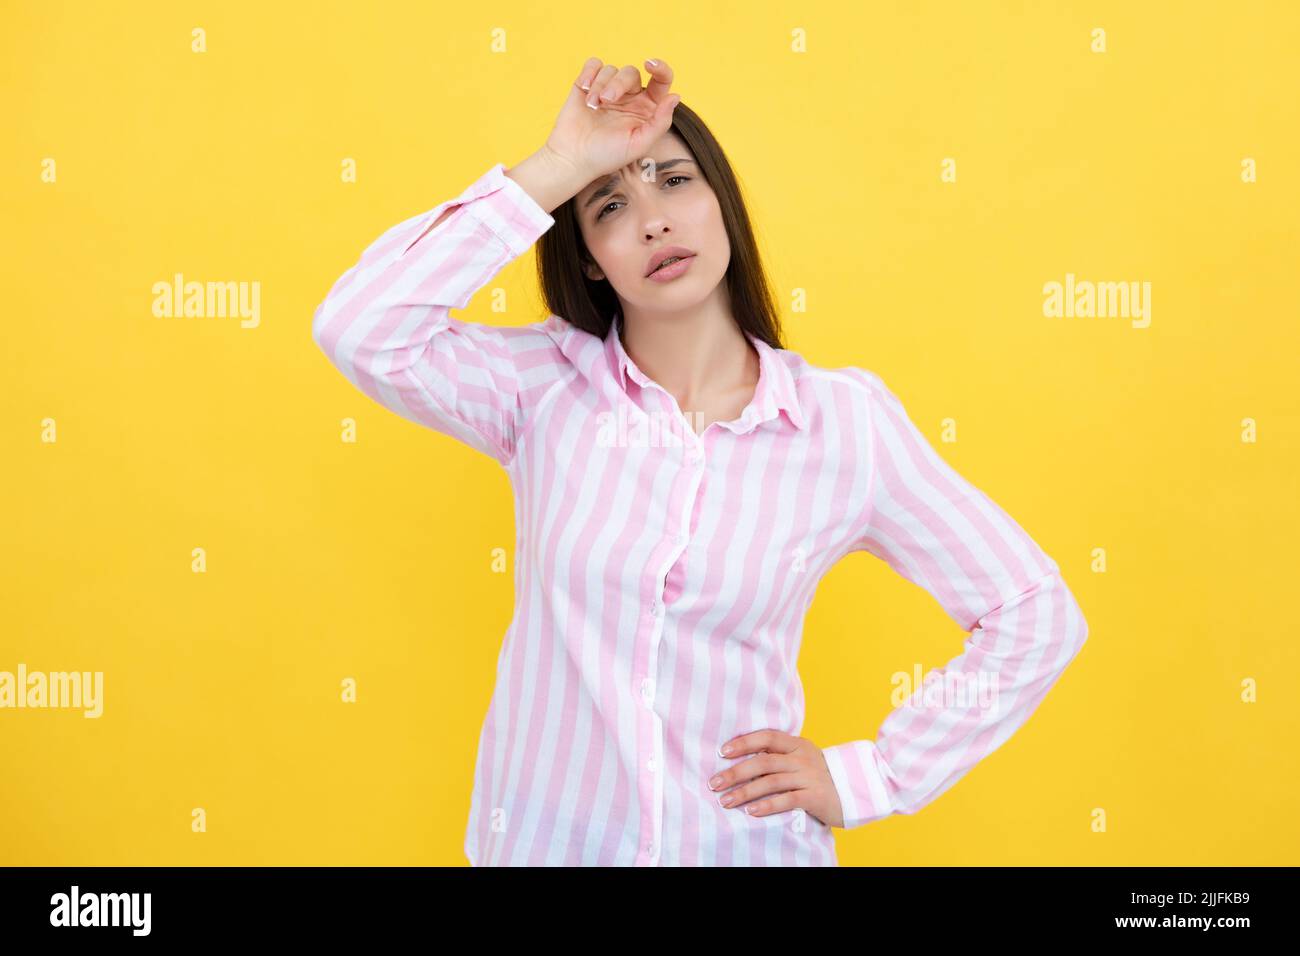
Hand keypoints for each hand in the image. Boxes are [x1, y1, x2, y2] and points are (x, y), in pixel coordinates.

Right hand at [542, 57, 681, 186]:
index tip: (650, 64)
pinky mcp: (587, 85)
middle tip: (606, 101)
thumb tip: (675, 96)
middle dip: (619, 84)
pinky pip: (593, 64)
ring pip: (611, 69)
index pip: (661, 82)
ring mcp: (608, 90)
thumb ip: (660, 122)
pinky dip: (589, 72)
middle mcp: (629, 97)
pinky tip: (584, 88)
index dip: (660, 68)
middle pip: (631, 73)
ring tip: (592, 106)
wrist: (573, 158)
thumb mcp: (639, 144)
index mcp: (646, 109)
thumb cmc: (607, 156)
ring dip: (600, 84)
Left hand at [709, 730, 845, 827]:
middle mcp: (802, 758)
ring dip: (744, 792)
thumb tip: (742, 760)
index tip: (721, 752)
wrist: (856, 791)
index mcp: (797, 744)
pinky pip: (787, 800)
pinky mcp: (816, 797)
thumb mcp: (803, 759)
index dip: (743, 742)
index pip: (766, 737)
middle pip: (763, 762)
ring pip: (771, 782)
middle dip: (735, 772)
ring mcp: (810, 777)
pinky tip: (751, 811)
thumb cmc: (820, 776)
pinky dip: (767, 805)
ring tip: (725, 801)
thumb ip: (779, 756)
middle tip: (714, 783)